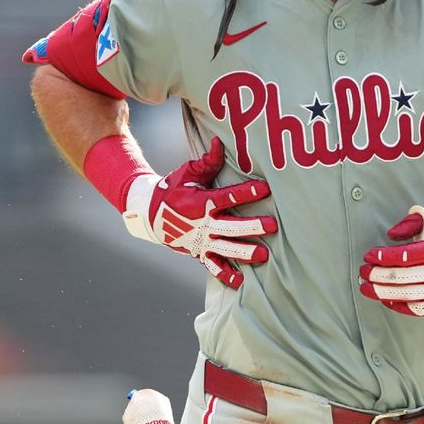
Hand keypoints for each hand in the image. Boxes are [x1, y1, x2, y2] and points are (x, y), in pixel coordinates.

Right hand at [122, 137, 276, 288]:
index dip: (247, 192)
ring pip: (225, 248)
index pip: (227, 196)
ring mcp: (201, 241)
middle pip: (231, 226)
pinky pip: (212, 266)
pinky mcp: (198, 253)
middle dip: (252, 226)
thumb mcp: (187, 172)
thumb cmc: (173, 190)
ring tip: (263, 255)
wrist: (151, 215)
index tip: (266, 188)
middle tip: (272, 226)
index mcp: (201, 202)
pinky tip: (240, 281)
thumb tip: (220, 142)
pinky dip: (225, 275)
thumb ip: (207, 161)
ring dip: (244, 252)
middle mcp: (202, 224)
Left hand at [359, 206, 423, 315]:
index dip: (384, 257)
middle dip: (377, 275)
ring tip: (365, 287)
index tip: (368, 255)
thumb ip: (416, 220)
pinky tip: (384, 299)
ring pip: (408, 295)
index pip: (407, 255)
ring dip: (382, 292)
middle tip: (362, 272)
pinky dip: (398, 305)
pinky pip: (418, 309)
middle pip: (403, 277)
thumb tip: (392, 235)